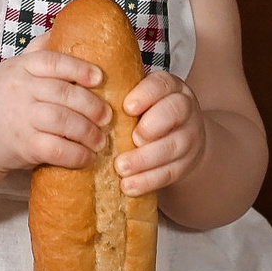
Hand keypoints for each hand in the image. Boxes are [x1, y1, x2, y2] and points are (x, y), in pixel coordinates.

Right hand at [0, 47, 107, 173]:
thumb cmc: (0, 100)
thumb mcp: (12, 70)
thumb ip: (38, 52)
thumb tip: (65, 27)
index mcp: (19, 68)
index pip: (52, 62)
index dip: (79, 68)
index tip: (99, 78)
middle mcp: (19, 91)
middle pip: (64, 94)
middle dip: (92, 106)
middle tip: (107, 116)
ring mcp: (20, 119)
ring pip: (64, 122)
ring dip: (89, 132)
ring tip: (100, 140)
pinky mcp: (23, 146)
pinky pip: (57, 149)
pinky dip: (77, 155)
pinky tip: (88, 157)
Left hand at [116, 70, 204, 196]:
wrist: (179, 136)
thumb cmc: (148, 113)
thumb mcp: (139, 98)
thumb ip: (118, 96)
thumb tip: (82, 95)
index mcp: (170, 87)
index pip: (162, 85)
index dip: (146, 95)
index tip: (127, 108)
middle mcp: (185, 108)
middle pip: (174, 113)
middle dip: (151, 127)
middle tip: (131, 139)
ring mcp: (190, 136)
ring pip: (173, 146)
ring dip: (145, 160)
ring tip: (121, 168)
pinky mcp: (187, 163)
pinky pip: (170, 172)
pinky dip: (148, 181)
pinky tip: (129, 186)